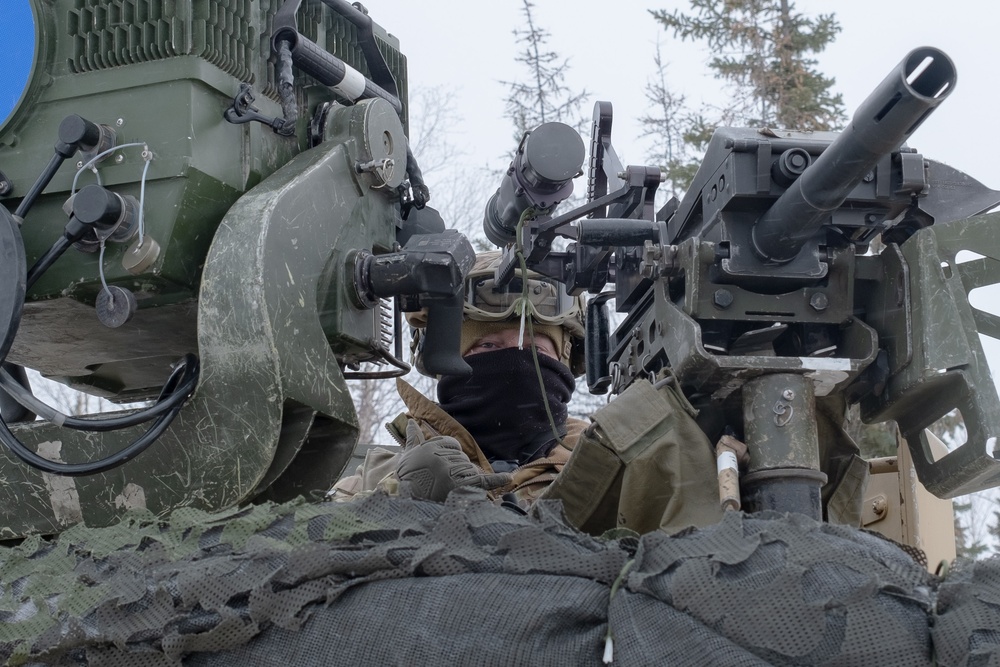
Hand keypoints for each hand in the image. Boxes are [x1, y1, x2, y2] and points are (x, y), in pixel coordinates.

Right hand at [396, 420, 511, 500]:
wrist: (405, 501)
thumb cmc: (407, 477)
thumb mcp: (408, 455)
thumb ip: (414, 439)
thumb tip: (411, 422)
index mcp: (431, 448)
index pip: (452, 444)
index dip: (449, 454)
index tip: (440, 466)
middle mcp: (441, 458)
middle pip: (461, 458)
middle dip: (455, 469)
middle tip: (439, 481)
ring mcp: (450, 472)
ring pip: (469, 470)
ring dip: (462, 479)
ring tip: (445, 489)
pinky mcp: (459, 486)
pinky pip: (482, 480)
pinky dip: (496, 480)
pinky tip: (508, 478)